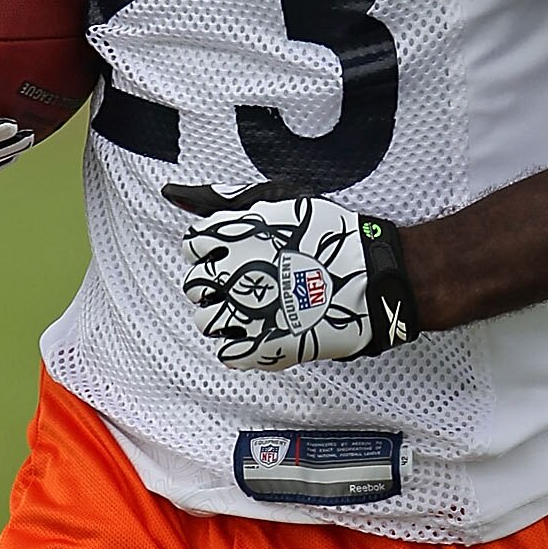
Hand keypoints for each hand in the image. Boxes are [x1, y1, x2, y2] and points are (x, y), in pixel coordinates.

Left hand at [166, 182, 421, 368]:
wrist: (373, 277)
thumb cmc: (330, 236)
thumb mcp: (279, 200)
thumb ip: (226, 200)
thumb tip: (174, 194)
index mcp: (233, 236)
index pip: (193, 246)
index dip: (211, 251)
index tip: (233, 255)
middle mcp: (232, 273)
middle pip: (194, 286)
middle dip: (214, 285)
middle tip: (247, 284)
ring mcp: (246, 312)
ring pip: (206, 322)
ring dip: (224, 317)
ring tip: (255, 310)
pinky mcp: (263, 346)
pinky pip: (228, 354)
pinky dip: (240, 346)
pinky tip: (260, 333)